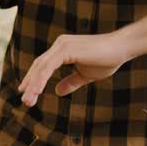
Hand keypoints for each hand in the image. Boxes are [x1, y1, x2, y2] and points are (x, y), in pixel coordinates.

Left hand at [18, 32, 132, 104]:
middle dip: (30, 84)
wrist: (121, 48)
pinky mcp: (66, 49)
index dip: (34, 78)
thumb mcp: (85, 75)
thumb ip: (71, 82)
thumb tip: (57, 91)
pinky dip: (41, 79)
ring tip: (28, 100)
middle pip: (39, 66)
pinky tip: (37, 91)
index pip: (44, 65)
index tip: (27, 91)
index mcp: (62, 49)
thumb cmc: (107, 59)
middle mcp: (59, 45)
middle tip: (25, 101)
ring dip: (33, 85)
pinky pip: (49, 66)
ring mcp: (62, 45)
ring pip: (41, 67)